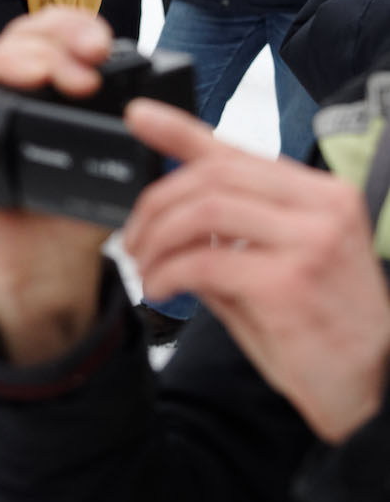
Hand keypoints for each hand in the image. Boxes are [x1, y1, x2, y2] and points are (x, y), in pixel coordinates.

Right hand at [0, 9, 114, 363]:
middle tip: (91, 56)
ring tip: (58, 75)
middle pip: (22, 38)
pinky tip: (17, 88)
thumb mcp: (113, 161)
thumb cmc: (77, 211)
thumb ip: (129, 127)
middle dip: (57, 38)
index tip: (104, 43)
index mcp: (49, 90)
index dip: (76, 27)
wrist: (48, 266)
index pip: (56, 36)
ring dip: (25, 57)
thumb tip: (161, 97)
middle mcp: (10, 95)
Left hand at [122, 101, 389, 444]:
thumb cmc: (326, 327)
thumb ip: (236, 233)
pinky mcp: (288, 284)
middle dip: (157, 204)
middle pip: (212, 177)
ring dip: (158, 238)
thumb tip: (170, 212)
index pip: (238, 151)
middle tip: (135, 238)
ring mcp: (309, 243)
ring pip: (204, 211)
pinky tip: (160, 289)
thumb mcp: (284, 264)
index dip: (179, 130)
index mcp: (322, 195)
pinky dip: (168, 272)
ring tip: (145, 266)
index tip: (138, 116)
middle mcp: (321, 208)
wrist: (372, 385)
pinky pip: (204, 260)